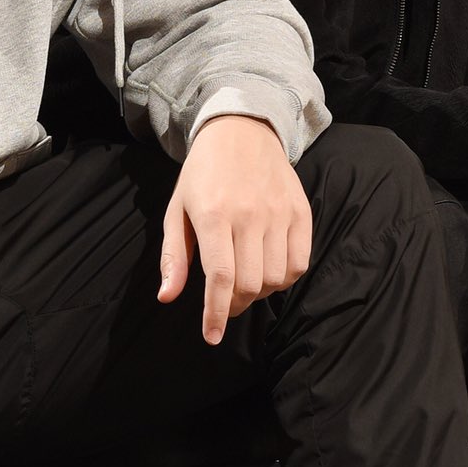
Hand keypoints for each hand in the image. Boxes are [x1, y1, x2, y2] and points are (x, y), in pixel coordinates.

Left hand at [159, 115, 311, 343]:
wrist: (241, 131)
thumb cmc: (202, 175)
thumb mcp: (177, 210)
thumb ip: (174, 256)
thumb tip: (167, 297)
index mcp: (213, 215)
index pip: (221, 278)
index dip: (216, 314)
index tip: (212, 336)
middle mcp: (249, 215)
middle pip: (249, 284)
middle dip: (235, 305)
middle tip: (225, 302)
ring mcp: (278, 213)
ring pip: (276, 278)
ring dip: (259, 292)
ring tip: (246, 280)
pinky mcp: (300, 211)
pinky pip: (299, 263)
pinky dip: (285, 278)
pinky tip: (269, 269)